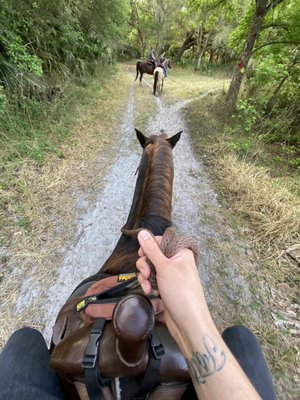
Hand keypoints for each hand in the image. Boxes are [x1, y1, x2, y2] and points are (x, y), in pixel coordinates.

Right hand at [136, 230, 212, 347]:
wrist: (188, 323)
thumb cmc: (181, 293)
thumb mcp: (165, 268)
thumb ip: (152, 250)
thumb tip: (142, 232)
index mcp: (181, 252)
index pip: (160, 241)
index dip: (149, 247)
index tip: (142, 255)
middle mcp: (176, 261)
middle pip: (152, 255)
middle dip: (145, 265)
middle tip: (145, 274)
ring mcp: (170, 275)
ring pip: (149, 268)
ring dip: (145, 277)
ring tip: (148, 287)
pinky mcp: (165, 286)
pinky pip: (151, 279)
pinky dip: (148, 285)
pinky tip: (150, 292)